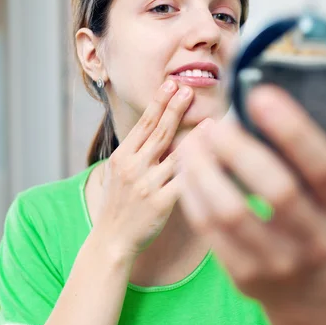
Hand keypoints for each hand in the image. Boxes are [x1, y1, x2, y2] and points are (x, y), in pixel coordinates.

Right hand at [93, 80, 200, 259]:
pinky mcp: (161, 203)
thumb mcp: (116, 175)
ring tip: (212, 121)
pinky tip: (215, 157)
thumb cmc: (117, 207)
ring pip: (177, 155)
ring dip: (196, 136)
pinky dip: (201, 167)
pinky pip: (185, 181)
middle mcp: (133, 167)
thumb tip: (157, 131)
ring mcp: (147, 185)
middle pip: (159, 132)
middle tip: (188, 89)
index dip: (158, 103)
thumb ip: (134, 154)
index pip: (143, 124)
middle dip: (175, 108)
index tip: (171, 84)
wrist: (110, 240)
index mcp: (121, 157)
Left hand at [177, 85, 325, 302]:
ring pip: (231, 211)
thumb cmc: (314, 223)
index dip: (293, 131)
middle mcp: (316, 239)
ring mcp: (278, 261)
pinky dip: (193, 192)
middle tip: (214, 124)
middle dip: (239, 149)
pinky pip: (209, 228)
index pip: (324, 169)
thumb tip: (318, 99)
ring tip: (190, 142)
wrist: (304, 288)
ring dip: (204, 170)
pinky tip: (187, 169)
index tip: (259, 96)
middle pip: (277, 190)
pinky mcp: (243, 274)